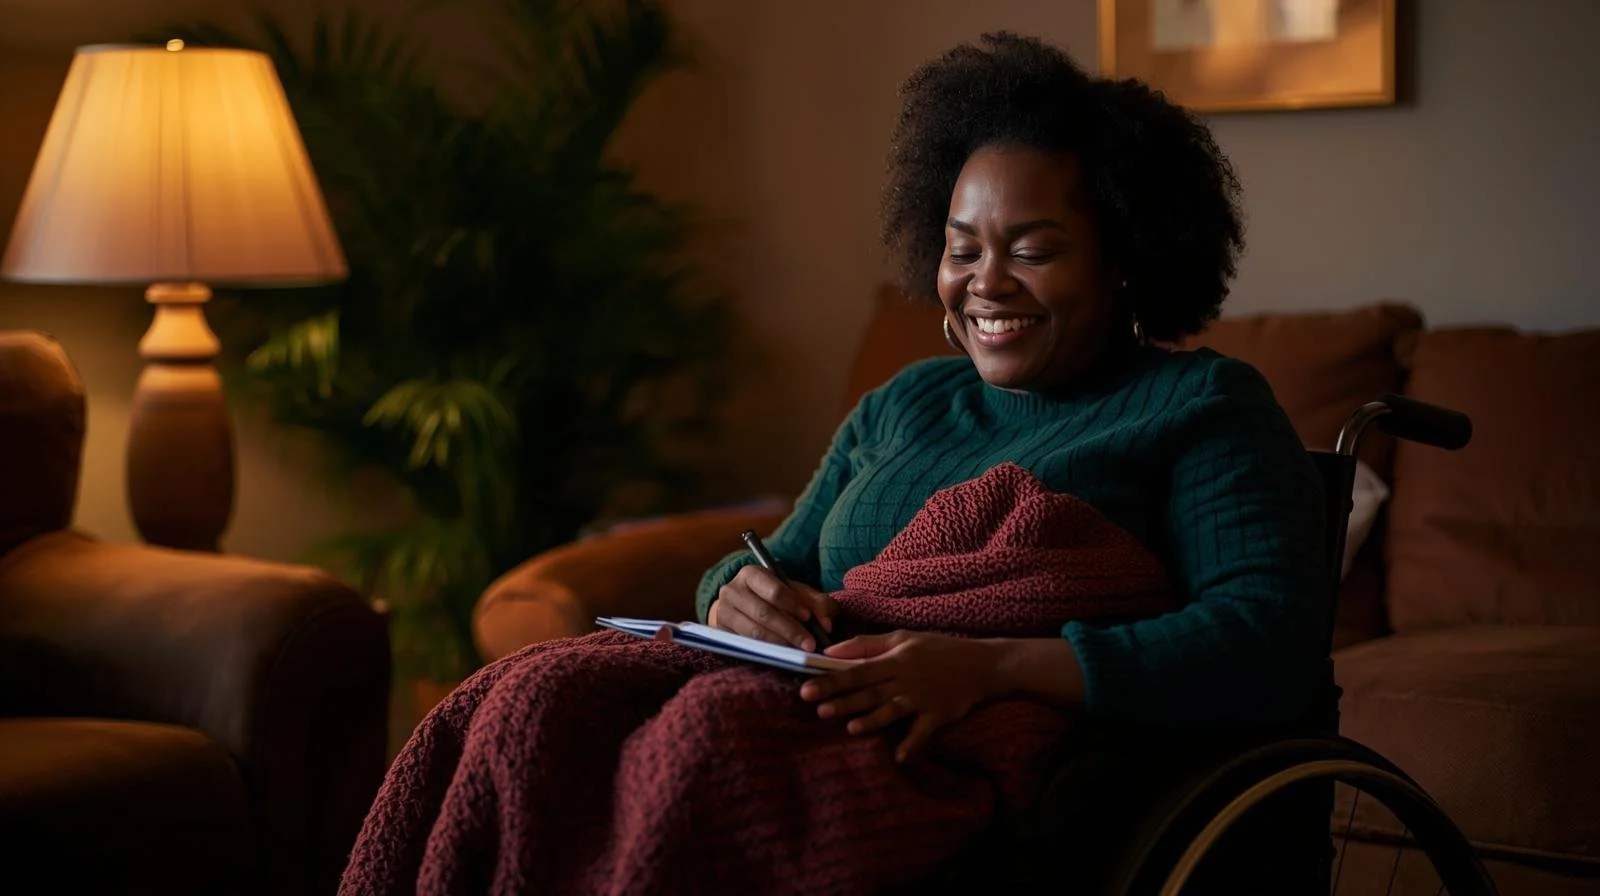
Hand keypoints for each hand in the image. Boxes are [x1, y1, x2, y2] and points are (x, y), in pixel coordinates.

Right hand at [708, 564, 837, 651]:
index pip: (773, 590)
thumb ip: (818, 604)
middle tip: (810, 644)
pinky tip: (782, 654)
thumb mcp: (798, 594)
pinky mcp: (720, 632)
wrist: (744, 606)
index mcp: (751, 573)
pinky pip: (745, 644)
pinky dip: (766, 650)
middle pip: (763, 613)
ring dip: (779, 643)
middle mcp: (732, 590)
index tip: (809, 618)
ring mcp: (723, 611)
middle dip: (789, 629)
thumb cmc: (777, 598)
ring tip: (799, 651)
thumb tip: (826, 625)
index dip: (792, 604)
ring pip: (753, 631)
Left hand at [799, 631, 1002, 761]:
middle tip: (818, 711)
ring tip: (851, 729)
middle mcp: (905, 679)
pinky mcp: (938, 714)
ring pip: (892, 710)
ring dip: (873, 720)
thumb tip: (831, 651)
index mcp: (894, 660)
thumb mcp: (902, 638)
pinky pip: (923, 731)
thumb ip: (866, 644)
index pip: (857, 670)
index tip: (807, 688)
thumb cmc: (936, 649)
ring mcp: (922, 698)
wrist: (980, 664)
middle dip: (844, 701)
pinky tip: (898, 757)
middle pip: (870, 692)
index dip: (832, 680)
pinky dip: (912, 743)